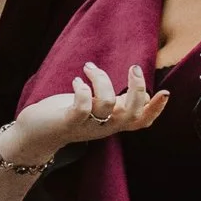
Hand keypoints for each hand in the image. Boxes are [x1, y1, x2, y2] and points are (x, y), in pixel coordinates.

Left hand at [8, 60, 167, 159]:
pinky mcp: (68, 122)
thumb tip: (140, 91)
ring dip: (101, 80)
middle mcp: (104, 127)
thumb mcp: (98, 109)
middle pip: (131, 114)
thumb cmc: (68, 115)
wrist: (35, 133)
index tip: (164, 91)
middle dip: (136, 88)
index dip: (156, 109)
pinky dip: (82, 90)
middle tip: (133, 68)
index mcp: (113, 123)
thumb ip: (117, 102)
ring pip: (106, 104)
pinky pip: (82, 107)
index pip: (142, 121)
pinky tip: (76, 81)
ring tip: (89, 68)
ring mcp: (86, 126)